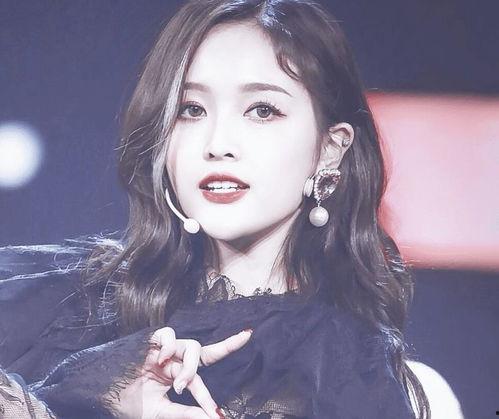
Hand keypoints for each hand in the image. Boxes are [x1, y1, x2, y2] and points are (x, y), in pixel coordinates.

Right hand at [112, 326, 252, 418]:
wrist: (102, 396)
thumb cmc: (130, 403)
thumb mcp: (161, 411)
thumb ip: (185, 412)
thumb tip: (212, 417)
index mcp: (180, 373)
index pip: (209, 362)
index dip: (228, 348)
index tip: (248, 339)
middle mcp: (176, 359)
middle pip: (204, 353)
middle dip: (218, 354)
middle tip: (226, 356)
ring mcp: (165, 350)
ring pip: (191, 346)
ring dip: (189, 367)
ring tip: (177, 384)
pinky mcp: (151, 341)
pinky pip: (169, 333)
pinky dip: (170, 346)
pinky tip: (161, 361)